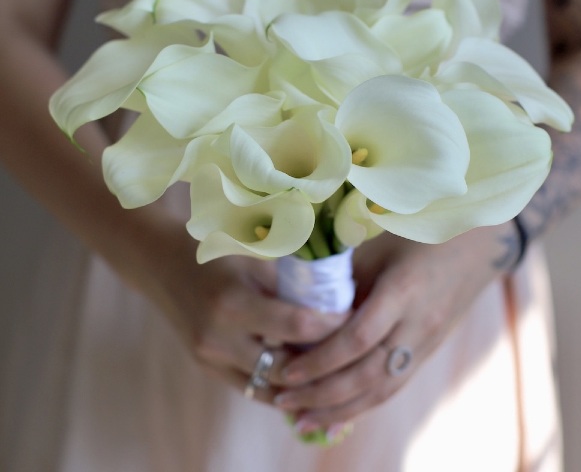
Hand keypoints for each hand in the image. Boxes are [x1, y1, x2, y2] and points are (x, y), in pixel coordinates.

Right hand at [118, 209, 344, 402]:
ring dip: (302, 380)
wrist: (162, 265)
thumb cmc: (214, 254)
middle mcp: (219, 338)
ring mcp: (210, 358)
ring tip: (330, 365)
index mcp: (233, 303)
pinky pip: (251, 387)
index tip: (356, 318)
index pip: (298, 326)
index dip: (333, 325)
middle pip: (288, 367)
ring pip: (271, 387)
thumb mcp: (252, 260)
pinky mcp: (207, 368)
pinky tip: (302, 374)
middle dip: (322, 361)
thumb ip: (289, 284)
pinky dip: (279, 383)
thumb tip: (336, 298)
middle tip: (348, 349)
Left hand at [273, 223, 517, 433]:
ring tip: (303, 421)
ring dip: (340, 410)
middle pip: (368, 374)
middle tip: (282, 401)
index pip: (358, 338)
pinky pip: (394, 387)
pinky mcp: (429, 352)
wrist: (477, 245)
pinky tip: (337, 416)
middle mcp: (417, 325)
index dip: (321, 360)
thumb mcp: (377, 247)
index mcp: (403, 291)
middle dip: (322, 393)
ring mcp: (428, 343)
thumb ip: (344, 278)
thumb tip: (298, 306)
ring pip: (383, 390)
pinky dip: (363, 406)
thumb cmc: (417, 235)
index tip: (287, 370)